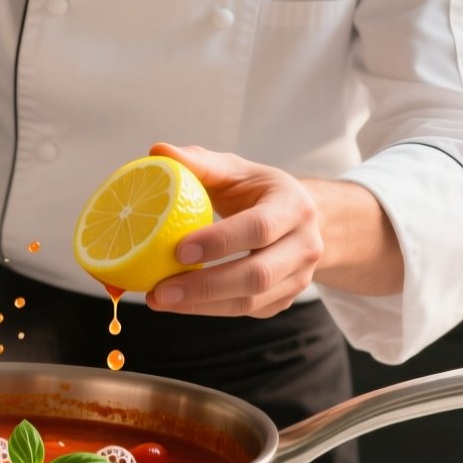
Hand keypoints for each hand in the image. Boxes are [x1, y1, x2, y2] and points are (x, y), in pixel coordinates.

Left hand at [144, 143, 325, 317]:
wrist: (301, 219)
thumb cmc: (259, 191)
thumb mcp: (236, 171)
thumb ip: (199, 162)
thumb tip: (157, 151)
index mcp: (295, 207)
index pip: (260, 228)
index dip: (220, 242)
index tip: (178, 250)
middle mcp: (305, 246)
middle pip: (257, 275)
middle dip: (205, 286)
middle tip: (160, 290)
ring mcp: (299, 278)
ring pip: (251, 302)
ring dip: (202, 306)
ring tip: (160, 299)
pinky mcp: (284, 300)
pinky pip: (247, 311)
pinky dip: (210, 310)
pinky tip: (179, 302)